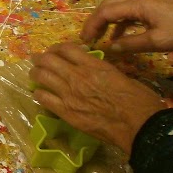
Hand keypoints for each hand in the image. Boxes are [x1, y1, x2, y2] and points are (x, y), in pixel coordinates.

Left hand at [29, 43, 164, 152]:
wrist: (139, 125)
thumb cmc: (138, 100)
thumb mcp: (122, 76)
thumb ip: (103, 70)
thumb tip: (95, 69)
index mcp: (93, 65)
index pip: (66, 49)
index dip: (57, 48)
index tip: (55, 51)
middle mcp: (77, 76)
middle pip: (48, 60)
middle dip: (40, 58)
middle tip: (37, 59)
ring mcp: (69, 94)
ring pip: (41, 76)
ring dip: (35, 73)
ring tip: (33, 73)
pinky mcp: (65, 112)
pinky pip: (44, 98)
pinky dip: (38, 93)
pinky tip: (38, 93)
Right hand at [80, 0, 172, 52]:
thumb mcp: (157, 42)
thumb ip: (130, 44)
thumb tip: (110, 48)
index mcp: (138, 3)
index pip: (106, 11)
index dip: (92, 25)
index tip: (86, 41)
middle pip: (109, 5)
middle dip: (96, 21)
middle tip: (88, 38)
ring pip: (118, 5)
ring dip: (107, 20)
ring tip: (100, 37)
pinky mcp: (154, 2)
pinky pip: (130, 8)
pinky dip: (120, 20)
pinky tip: (120, 34)